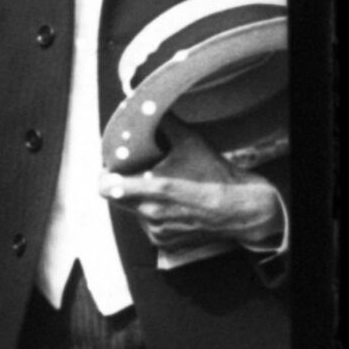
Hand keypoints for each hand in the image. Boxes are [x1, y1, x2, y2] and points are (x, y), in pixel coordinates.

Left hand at [102, 125, 284, 256]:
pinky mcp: (163, 243)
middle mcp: (151, 214)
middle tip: (136, 173)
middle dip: (124, 185)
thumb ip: (166, 124)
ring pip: (133, 211)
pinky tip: (172, 205)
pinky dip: (154, 215)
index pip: (106, 188)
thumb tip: (148, 105)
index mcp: (155, 190)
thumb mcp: (191, 143)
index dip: (105, 176)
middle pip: (118, 198)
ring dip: (140, 200)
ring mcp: (156, 231)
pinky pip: (147, 225)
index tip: (111, 168)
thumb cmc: (217, 175)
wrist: (242, 209)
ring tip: (162, 189)